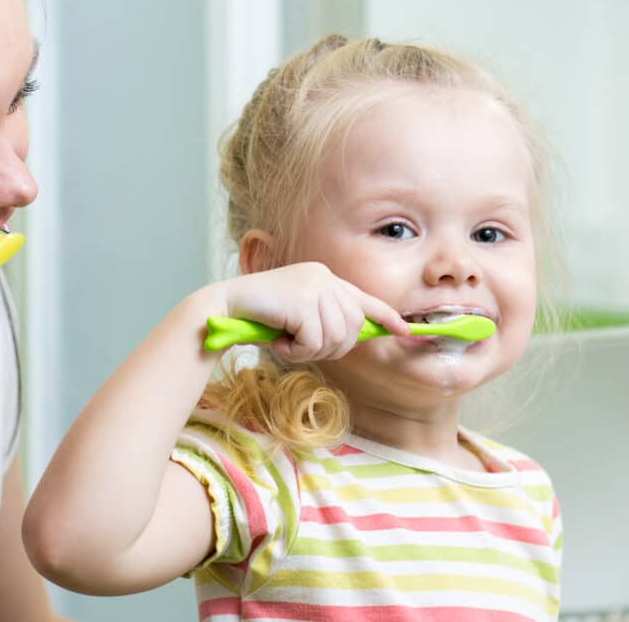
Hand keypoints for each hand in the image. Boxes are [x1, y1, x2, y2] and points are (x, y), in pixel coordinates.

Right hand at [221, 262, 407, 362]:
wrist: (223, 307)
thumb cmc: (259, 317)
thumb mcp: (298, 317)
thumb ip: (324, 320)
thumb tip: (353, 337)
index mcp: (324, 278)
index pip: (365, 299)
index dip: (386, 317)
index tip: (405, 331)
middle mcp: (323, 277)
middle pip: (353, 328)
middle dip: (331, 348)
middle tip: (302, 348)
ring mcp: (314, 286)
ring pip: (335, 337)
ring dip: (310, 351)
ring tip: (287, 342)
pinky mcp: (302, 299)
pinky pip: (315, 341)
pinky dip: (297, 351)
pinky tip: (279, 342)